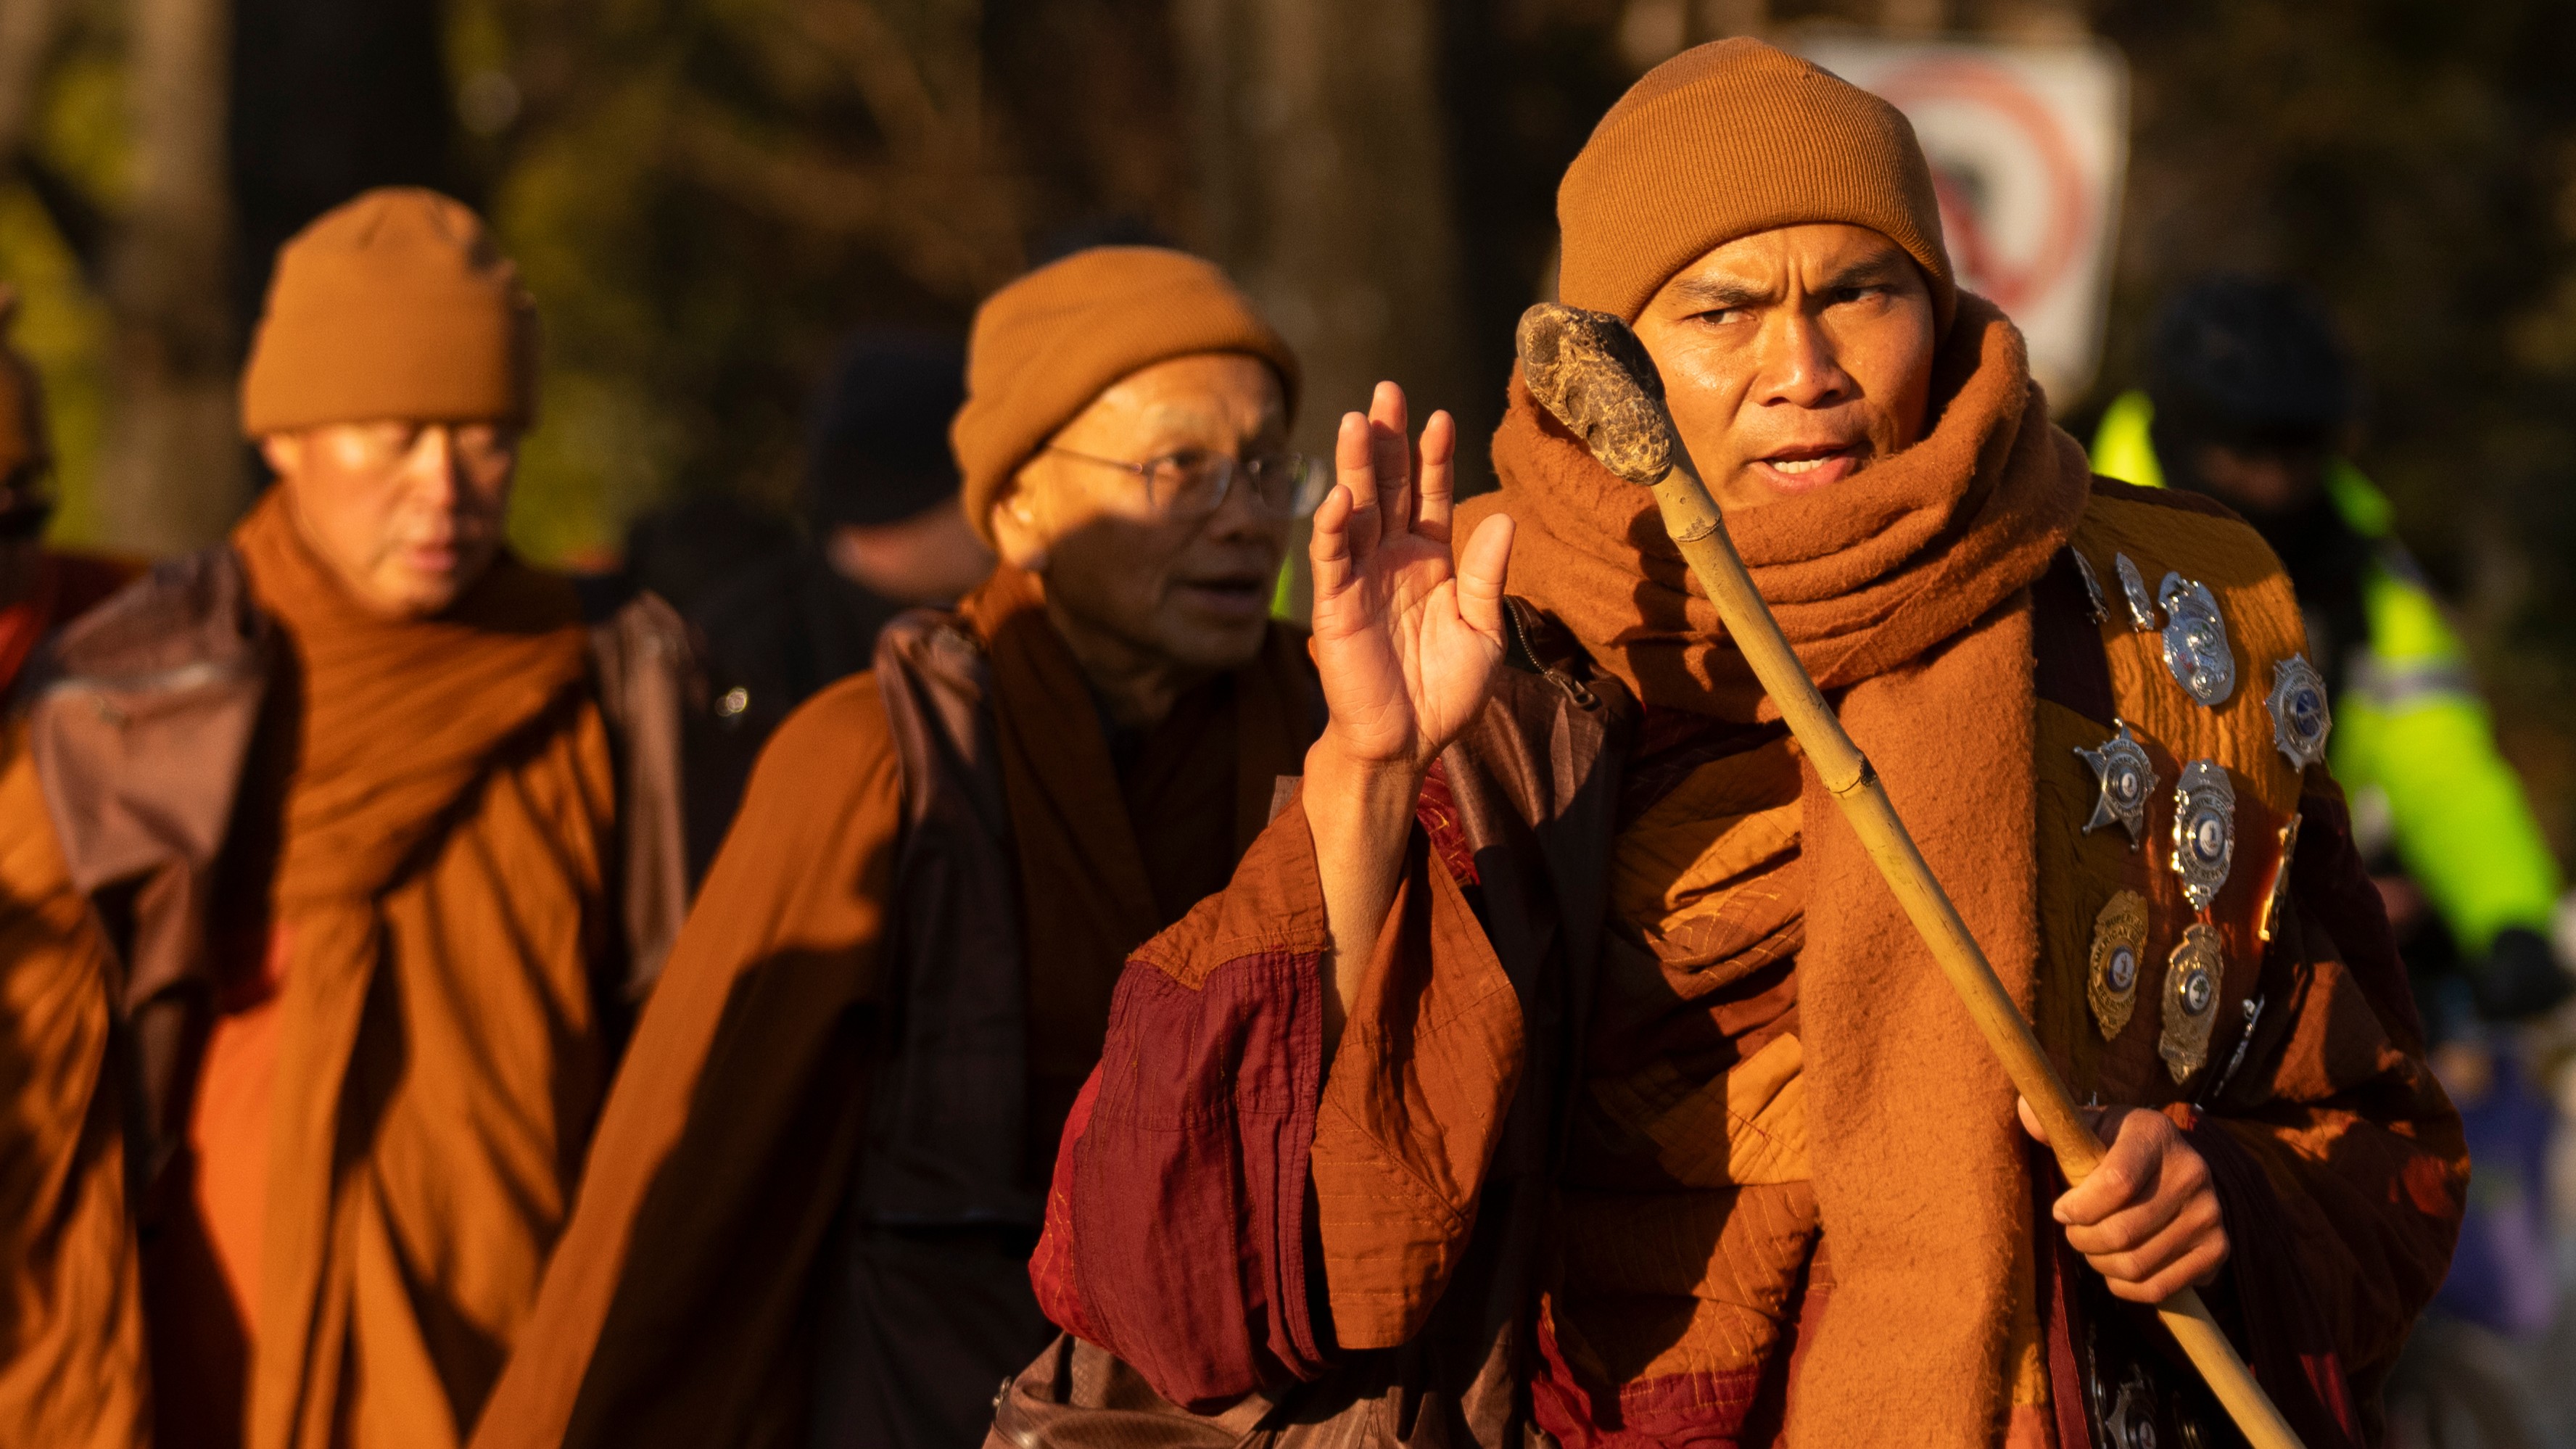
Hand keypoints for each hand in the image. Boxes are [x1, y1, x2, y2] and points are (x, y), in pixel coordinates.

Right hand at [1308, 382, 1514, 778]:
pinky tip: (1339, 494)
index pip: (1429, 496)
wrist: (1408, 743)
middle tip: (1386, 391)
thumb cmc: (1446, 692)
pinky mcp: (1335, 604)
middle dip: (1388, 440)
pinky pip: (1331, 559)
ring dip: (1355, 466)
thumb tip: (1504, 516)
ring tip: (1357, 420)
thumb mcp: (1484, 631)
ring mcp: (1361, 577)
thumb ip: (1489, 576)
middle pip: (1389, 487)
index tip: (1440, 417)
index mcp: (1430, 559)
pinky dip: (1331, 527)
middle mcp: (1392, 558)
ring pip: (1357, 510)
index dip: (1433, 457)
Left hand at [2020, 1098, 2228, 1303]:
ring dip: (2100, 1264)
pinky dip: (2126, 1288)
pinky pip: (2160, 1288)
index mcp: (2155, 1134)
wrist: (2173, 1165)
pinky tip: (2115, 1269)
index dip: (2079, 1206)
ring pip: (2135, 1264)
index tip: (2060, 1210)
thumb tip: (2024, 1110)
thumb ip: (2057, 1122)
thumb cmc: (2117, 1147)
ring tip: (2093, 1247)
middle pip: (2122, 1232)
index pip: (2115, 1183)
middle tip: (2073, 1232)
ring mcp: (2210, 1214)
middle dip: (2082, 1239)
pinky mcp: (2218, 1249)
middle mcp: (2192, 1173)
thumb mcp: (2092, 1125)